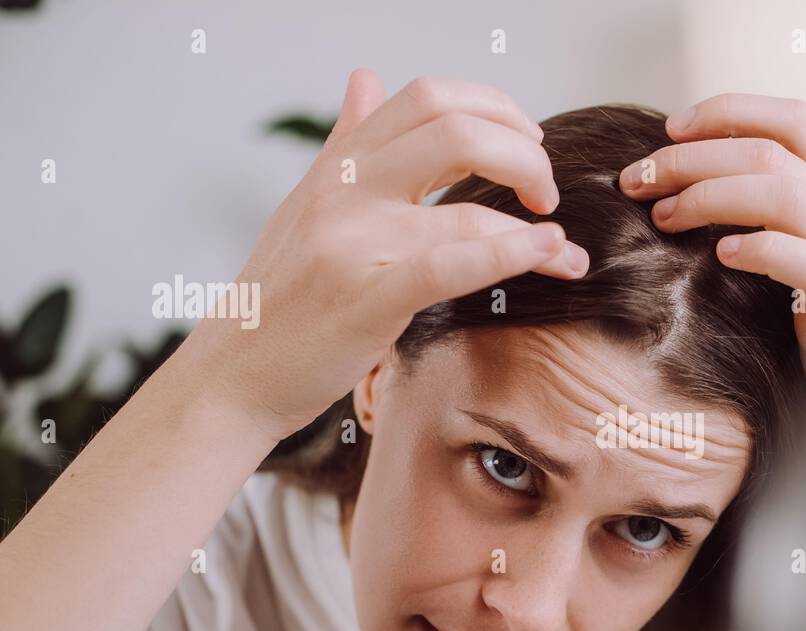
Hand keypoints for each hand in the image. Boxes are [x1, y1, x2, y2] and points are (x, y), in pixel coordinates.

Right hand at [187, 70, 588, 440]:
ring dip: (537, 227)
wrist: (233, 374)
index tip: (529, 140)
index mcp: (339, 165)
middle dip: (523, 153)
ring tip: (567, 252)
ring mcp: (353, 243)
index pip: (428, 98)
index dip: (494, 107)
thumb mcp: (308, 205)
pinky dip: (513, 255)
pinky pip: (453, 265)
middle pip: (455, 129)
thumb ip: (347, 143)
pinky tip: (549, 254)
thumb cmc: (282, 296)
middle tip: (547, 194)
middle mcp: (345, 192)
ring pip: (467, 206)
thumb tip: (365, 76)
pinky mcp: (366, 299)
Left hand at [618, 93, 805, 405]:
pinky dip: (759, 249)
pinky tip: (721, 256)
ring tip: (664, 217)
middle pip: (770, 151)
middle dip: (693, 157)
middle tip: (639, 178)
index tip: (670, 130)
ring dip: (710, 196)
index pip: (793, 120)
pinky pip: (805, 258)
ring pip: (782, 193)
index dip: (730, 112)